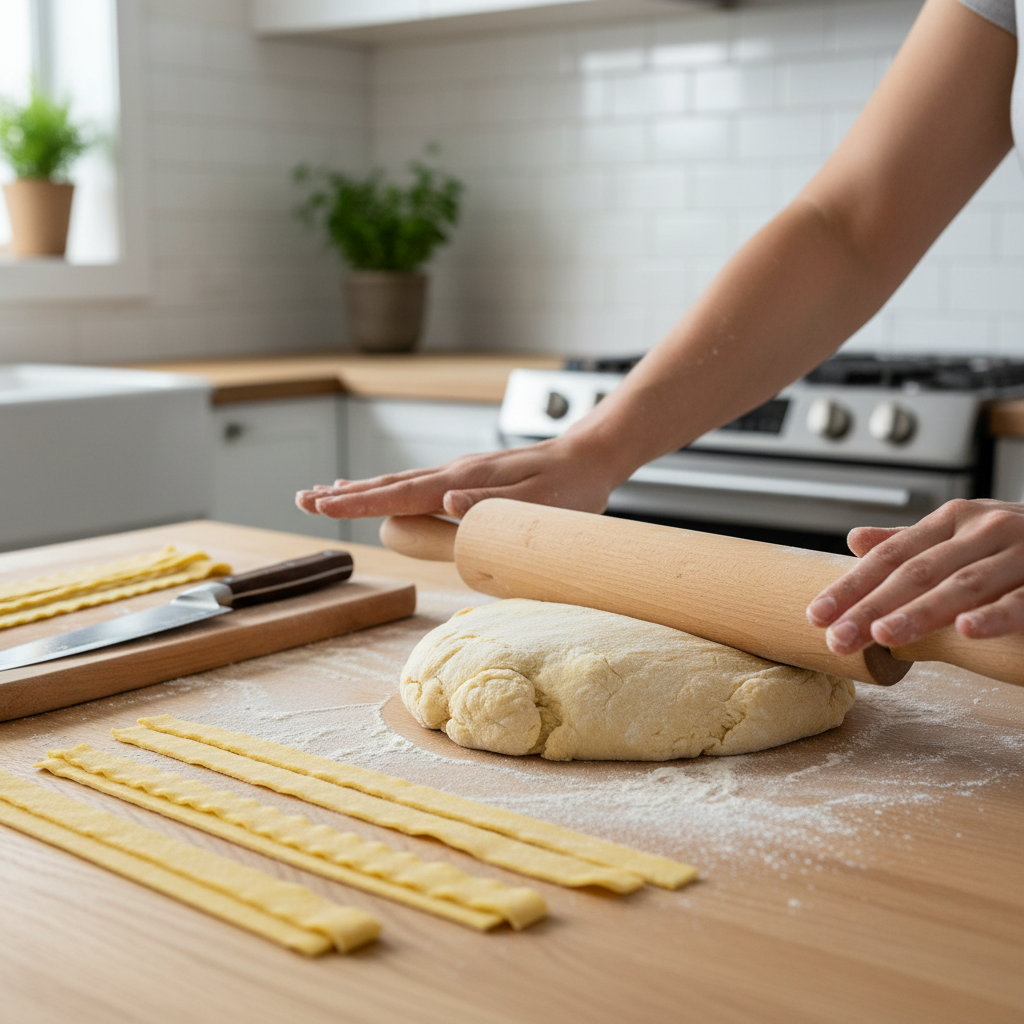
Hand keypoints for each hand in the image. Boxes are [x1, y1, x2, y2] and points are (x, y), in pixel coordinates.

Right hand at [295, 435, 620, 520]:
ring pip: (399, 481)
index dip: (357, 502)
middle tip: (303, 501)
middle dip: (344, 494)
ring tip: (325, 494)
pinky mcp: (469, 478)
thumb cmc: (570, 487)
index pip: (399, 492)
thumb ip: (491, 504)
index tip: (320, 505)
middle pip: (388, 483)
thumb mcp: (538, 504)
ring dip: (360, 490)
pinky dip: (388, 488)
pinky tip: (381, 490)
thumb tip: (445, 500)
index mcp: (463, 481)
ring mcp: (460, 473)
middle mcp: (455, 473)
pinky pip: (417, 484)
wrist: (592, 457)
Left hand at [806, 499, 1023, 652]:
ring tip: (883, 636)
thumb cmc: (1018, 543)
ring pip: (962, 585)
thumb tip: (855, 539)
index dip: (852, 584)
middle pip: (916, 572)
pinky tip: (966, 631)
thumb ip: (911, 541)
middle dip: (872, 606)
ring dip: (921, 612)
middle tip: (837, 637)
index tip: (817, 614)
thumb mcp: (963, 534)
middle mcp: (983, 530)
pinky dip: (994, 615)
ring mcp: (1020, 551)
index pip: (891, 556)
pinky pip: (1021, 600)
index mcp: (953, 520)